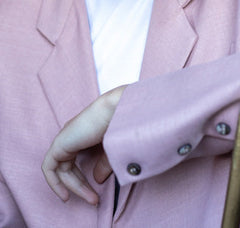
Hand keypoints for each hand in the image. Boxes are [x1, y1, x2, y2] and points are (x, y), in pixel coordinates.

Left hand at [42, 85, 126, 204]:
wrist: (118, 109)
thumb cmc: (120, 123)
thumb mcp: (113, 149)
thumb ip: (103, 164)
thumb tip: (97, 179)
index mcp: (84, 132)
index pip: (76, 160)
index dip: (83, 179)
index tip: (96, 193)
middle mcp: (73, 134)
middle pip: (69, 167)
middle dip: (80, 186)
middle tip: (95, 199)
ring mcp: (65, 138)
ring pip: (61, 169)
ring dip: (73, 187)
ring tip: (90, 198)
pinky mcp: (60, 143)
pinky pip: (49, 167)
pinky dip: (54, 182)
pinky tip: (66, 194)